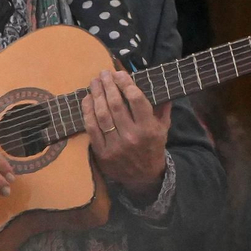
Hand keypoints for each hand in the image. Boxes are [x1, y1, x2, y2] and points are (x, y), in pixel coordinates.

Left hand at [82, 70, 170, 200]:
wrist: (143, 177)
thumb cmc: (153, 147)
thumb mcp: (163, 128)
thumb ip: (162, 108)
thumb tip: (160, 85)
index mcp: (149, 129)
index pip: (136, 100)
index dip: (126, 84)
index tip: (119, 73)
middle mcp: (132, 136)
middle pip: (116, 105)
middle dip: (108, 86)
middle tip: (103, 73)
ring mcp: (115, 145)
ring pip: (102, 115)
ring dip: (96, 95)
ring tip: (94, 82)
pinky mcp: (101, 152)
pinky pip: (91, 128)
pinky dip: (87, 112)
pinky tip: (87, 99)